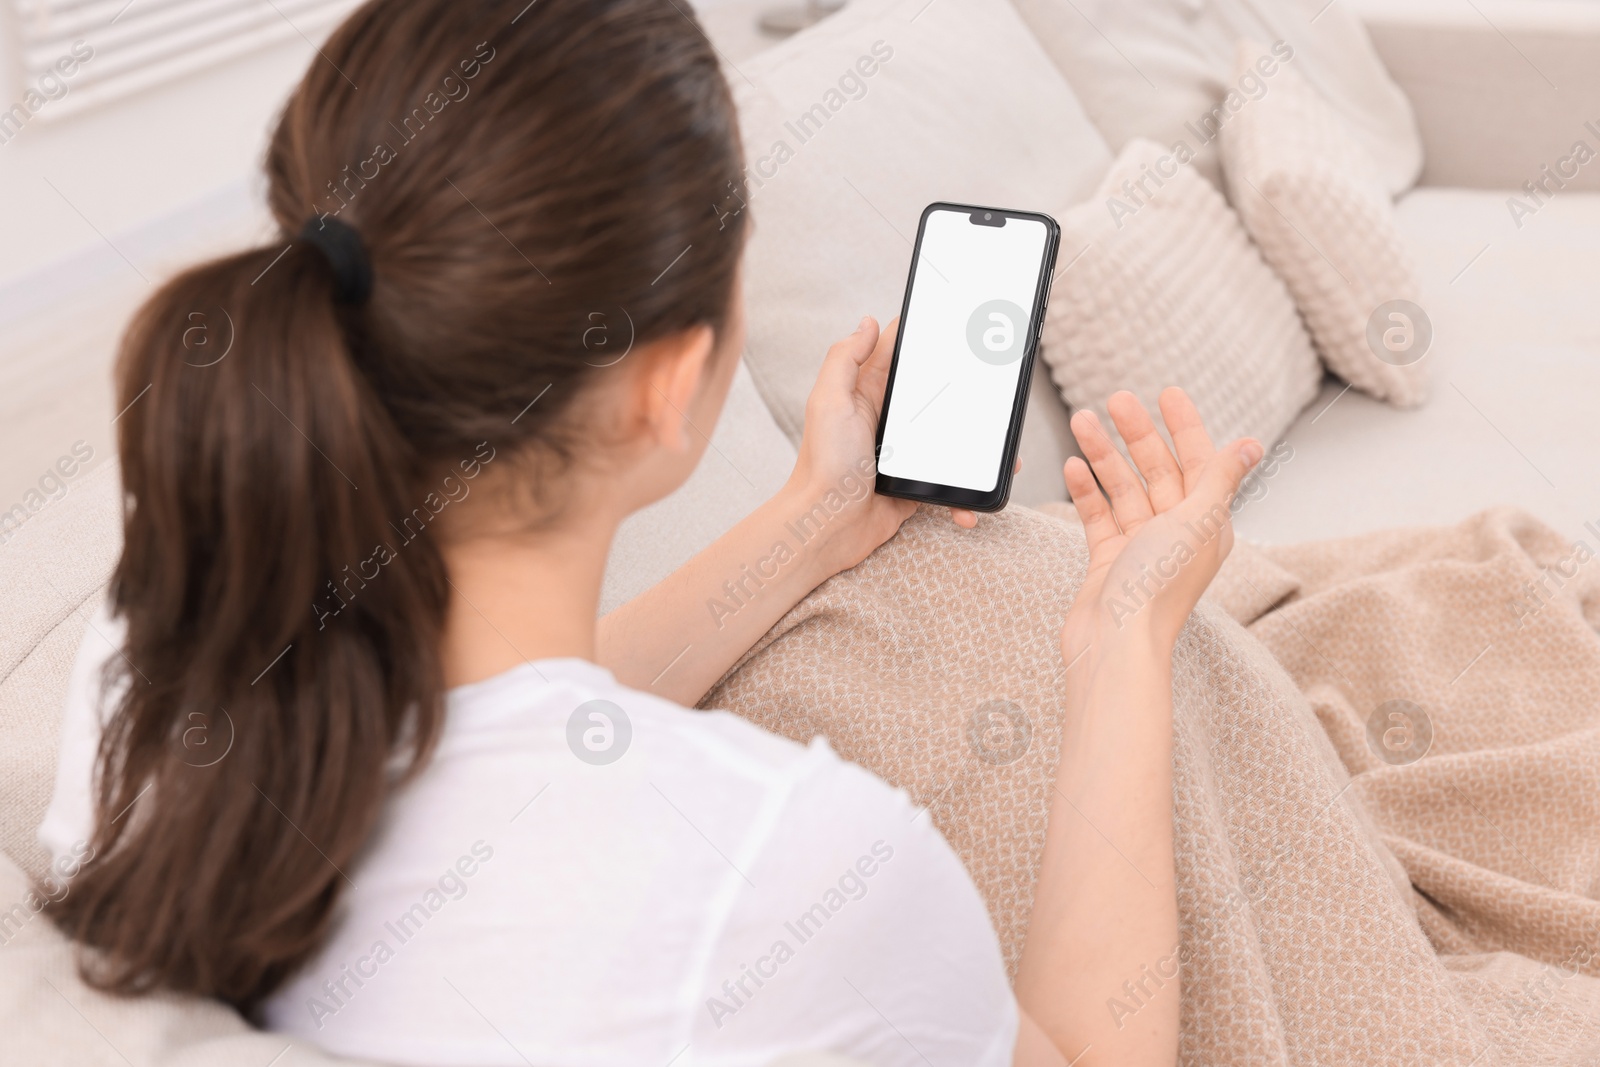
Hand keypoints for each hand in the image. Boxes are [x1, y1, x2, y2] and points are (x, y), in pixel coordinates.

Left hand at [782, 315, 974, 575]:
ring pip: (950, 438)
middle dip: (966, 391)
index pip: (900, 355)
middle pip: (935, 394)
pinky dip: (962, 494)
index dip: (926, 337)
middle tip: (998, 387)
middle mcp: (887, 419)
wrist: (826, 527)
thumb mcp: (829, 402)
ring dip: (976, 445)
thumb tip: (867, 322)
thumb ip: (844, 358)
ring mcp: (904, 453)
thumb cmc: (823, 465)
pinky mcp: (914, 485)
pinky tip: (970, 504)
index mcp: (867, 393)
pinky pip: (948, 484)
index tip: (959, 325)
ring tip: (1005, 453)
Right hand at [1059, 389, 1261, 661]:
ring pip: (1123, 488)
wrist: (1115, 643)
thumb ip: (1219, 479)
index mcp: (1206, 523)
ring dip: (1104, 454)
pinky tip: (1074, 467)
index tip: (1167, 393)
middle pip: (1157, 470)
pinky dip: (1087, 490)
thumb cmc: (1157, 590)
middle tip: (1116, 400)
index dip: (1185, 426)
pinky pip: (1098, 515)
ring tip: (1083, 422)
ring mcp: (1140, 547)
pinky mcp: (1108, 560)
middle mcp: (1176, 533)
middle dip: (1136, 433)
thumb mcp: (1196, 523)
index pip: (1198, 461)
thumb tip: (1250, 445)